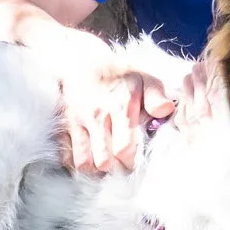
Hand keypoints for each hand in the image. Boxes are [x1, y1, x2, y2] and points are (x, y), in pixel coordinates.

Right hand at [59, 66, 176, 173]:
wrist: (81, 60)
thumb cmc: (119, 73)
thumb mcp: (143, 77)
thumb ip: (156, 96)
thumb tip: (165, 111)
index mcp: (120, 106)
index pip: (124, 148)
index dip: (132, 162)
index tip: (137, 162)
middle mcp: (97, 117)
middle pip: (104, 161)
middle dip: (115, 169)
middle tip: (122, 166)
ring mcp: (78, 123)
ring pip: (84, 163)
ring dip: (95, 169)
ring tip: (106, 164)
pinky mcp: (64, 126)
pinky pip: (66, 157)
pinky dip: (76, 164)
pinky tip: (89, 159)